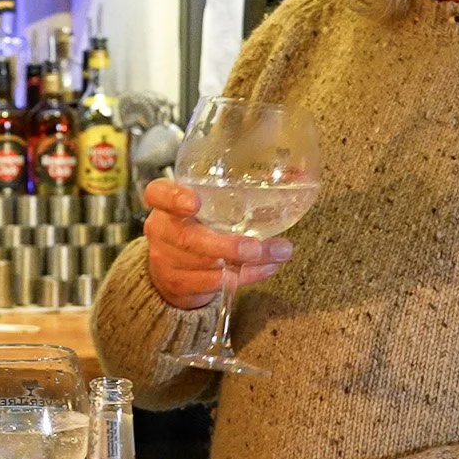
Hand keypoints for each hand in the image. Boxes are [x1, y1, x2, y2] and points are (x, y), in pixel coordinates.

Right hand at [142, 179, 292, 309]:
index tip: (195, 202)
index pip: (157, 194)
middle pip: (188, 239)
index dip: (173, 198)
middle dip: (224, 245)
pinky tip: (268, 267)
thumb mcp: (207, 205)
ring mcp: (167, 261)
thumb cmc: (197, 226)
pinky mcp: (180, 285)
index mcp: (165, 205)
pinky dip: (245, 276)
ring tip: (278, 253)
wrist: (170, 269)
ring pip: (206, 266)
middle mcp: (162, 231)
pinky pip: (215, 284)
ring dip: (247, 263)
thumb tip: (300, 173)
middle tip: (254, 246)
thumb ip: (241, 190)